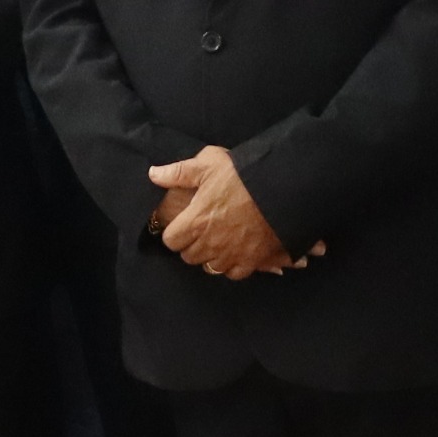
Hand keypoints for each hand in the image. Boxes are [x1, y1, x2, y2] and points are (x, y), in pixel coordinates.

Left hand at [147, 145, 299, 277]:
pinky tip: (237, 251)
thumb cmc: (243, 174)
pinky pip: (234, 273)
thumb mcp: (209, 164)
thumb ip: (179, 172)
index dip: (175, 232)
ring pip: (210, 267)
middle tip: (203, 230)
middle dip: (192, 244)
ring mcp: (231, 254)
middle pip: (189, 256)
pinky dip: (233, 265)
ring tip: (220, 240)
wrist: (283, 188)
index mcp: (195, 221)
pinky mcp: (252, 261)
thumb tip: (154, 175)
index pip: (171, 241)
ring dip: (211, 256)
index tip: (184, 224)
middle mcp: (209, 243)